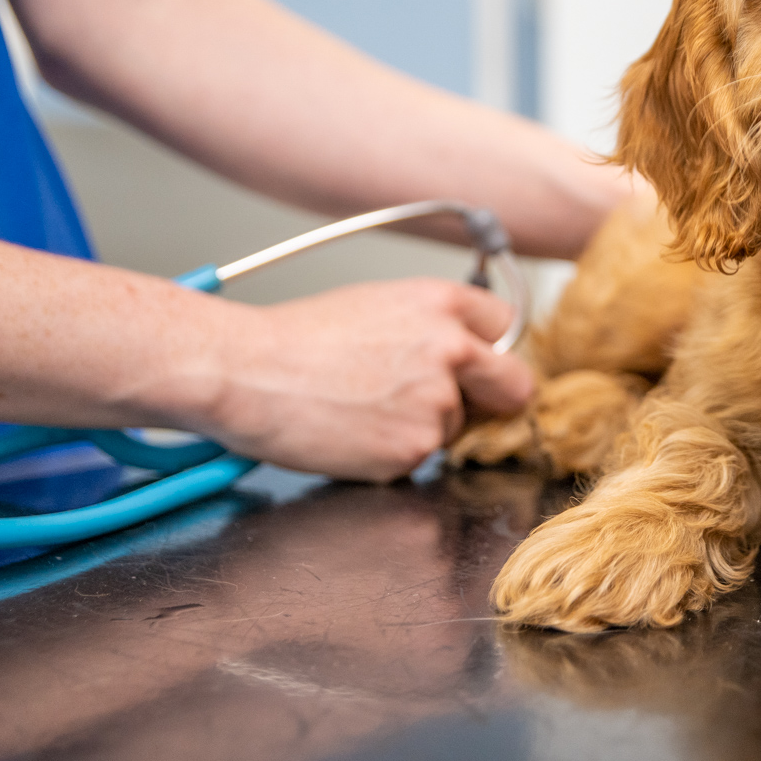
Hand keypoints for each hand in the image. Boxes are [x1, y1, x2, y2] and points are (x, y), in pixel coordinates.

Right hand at [192, 278, 531, 480]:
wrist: (246, 372)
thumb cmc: (295, 339)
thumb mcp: (378, 305)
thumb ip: (432, 327)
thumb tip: (463, 351)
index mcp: (442, 303)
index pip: (506, 327)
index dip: (488, 348)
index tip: (477, 362)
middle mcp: (451, 349)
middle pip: (515, 385)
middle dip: (495, 397)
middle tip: (461, 403)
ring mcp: (435, 403)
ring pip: (455, 426)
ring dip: (422, 425)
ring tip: (363, 408)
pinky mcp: (412, 449)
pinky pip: (418, 457)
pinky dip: (391, 453)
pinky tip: (352, 432)